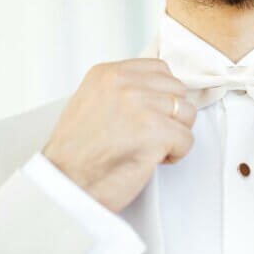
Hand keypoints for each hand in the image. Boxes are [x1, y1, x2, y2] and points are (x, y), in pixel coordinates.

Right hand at [43, 59, 196, 212]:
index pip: (159, 69)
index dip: (162, 95)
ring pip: (187, 112)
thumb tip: (151, 88)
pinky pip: (187, 139)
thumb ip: (119, 90)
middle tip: (151, 136)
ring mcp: (140, 105)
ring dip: (176, 134)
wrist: (66, 184)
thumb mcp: (89, 103)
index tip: (151, 115)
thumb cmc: (76, 154)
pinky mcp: (154, 131)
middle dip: (171, 115)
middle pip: (177, 89)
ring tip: (152, 148)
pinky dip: (176, 154)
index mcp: (107, 73)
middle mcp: (123, 83)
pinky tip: (152, 160)